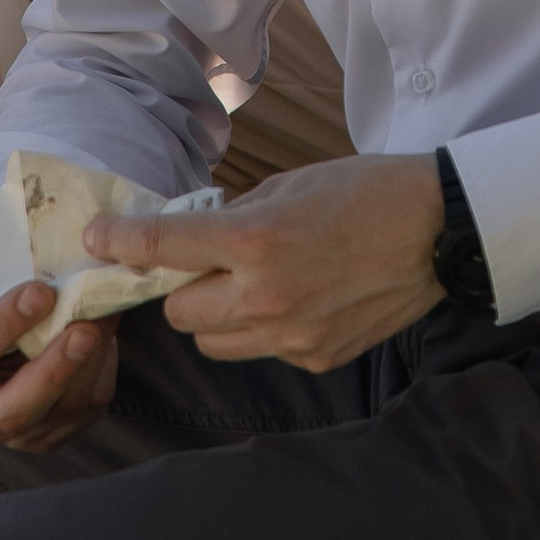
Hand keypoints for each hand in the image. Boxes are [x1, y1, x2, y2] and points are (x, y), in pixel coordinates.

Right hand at [0, 279, 120, 452]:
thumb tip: (41, 261)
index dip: (2, 326)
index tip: (40, 292)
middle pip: (9, 413)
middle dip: (51, 372)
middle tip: (85, 330)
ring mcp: (4, 439)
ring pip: (56, 412)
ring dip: (88, 363)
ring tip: (107, 316)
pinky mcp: (45, 439)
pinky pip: (82, 412)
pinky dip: (99, 371)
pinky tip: (105, 336)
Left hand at [82, 154, 445, 373]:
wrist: (441, 229)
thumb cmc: (368, 190)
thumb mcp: (295, 182)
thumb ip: (238, 214)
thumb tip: (196, 234)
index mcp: (256, 238)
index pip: (164, 247)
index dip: (121, 242)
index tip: (99, 241)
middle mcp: (265, 295)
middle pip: (181, 312)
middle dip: (184, 287)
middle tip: (207, 263)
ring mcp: (290, 335)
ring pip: (213, 343)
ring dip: (216, 315)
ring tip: (250, 285)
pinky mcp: (315, 357)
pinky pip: (262, 351)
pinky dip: (263, 329)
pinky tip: (298, 299)